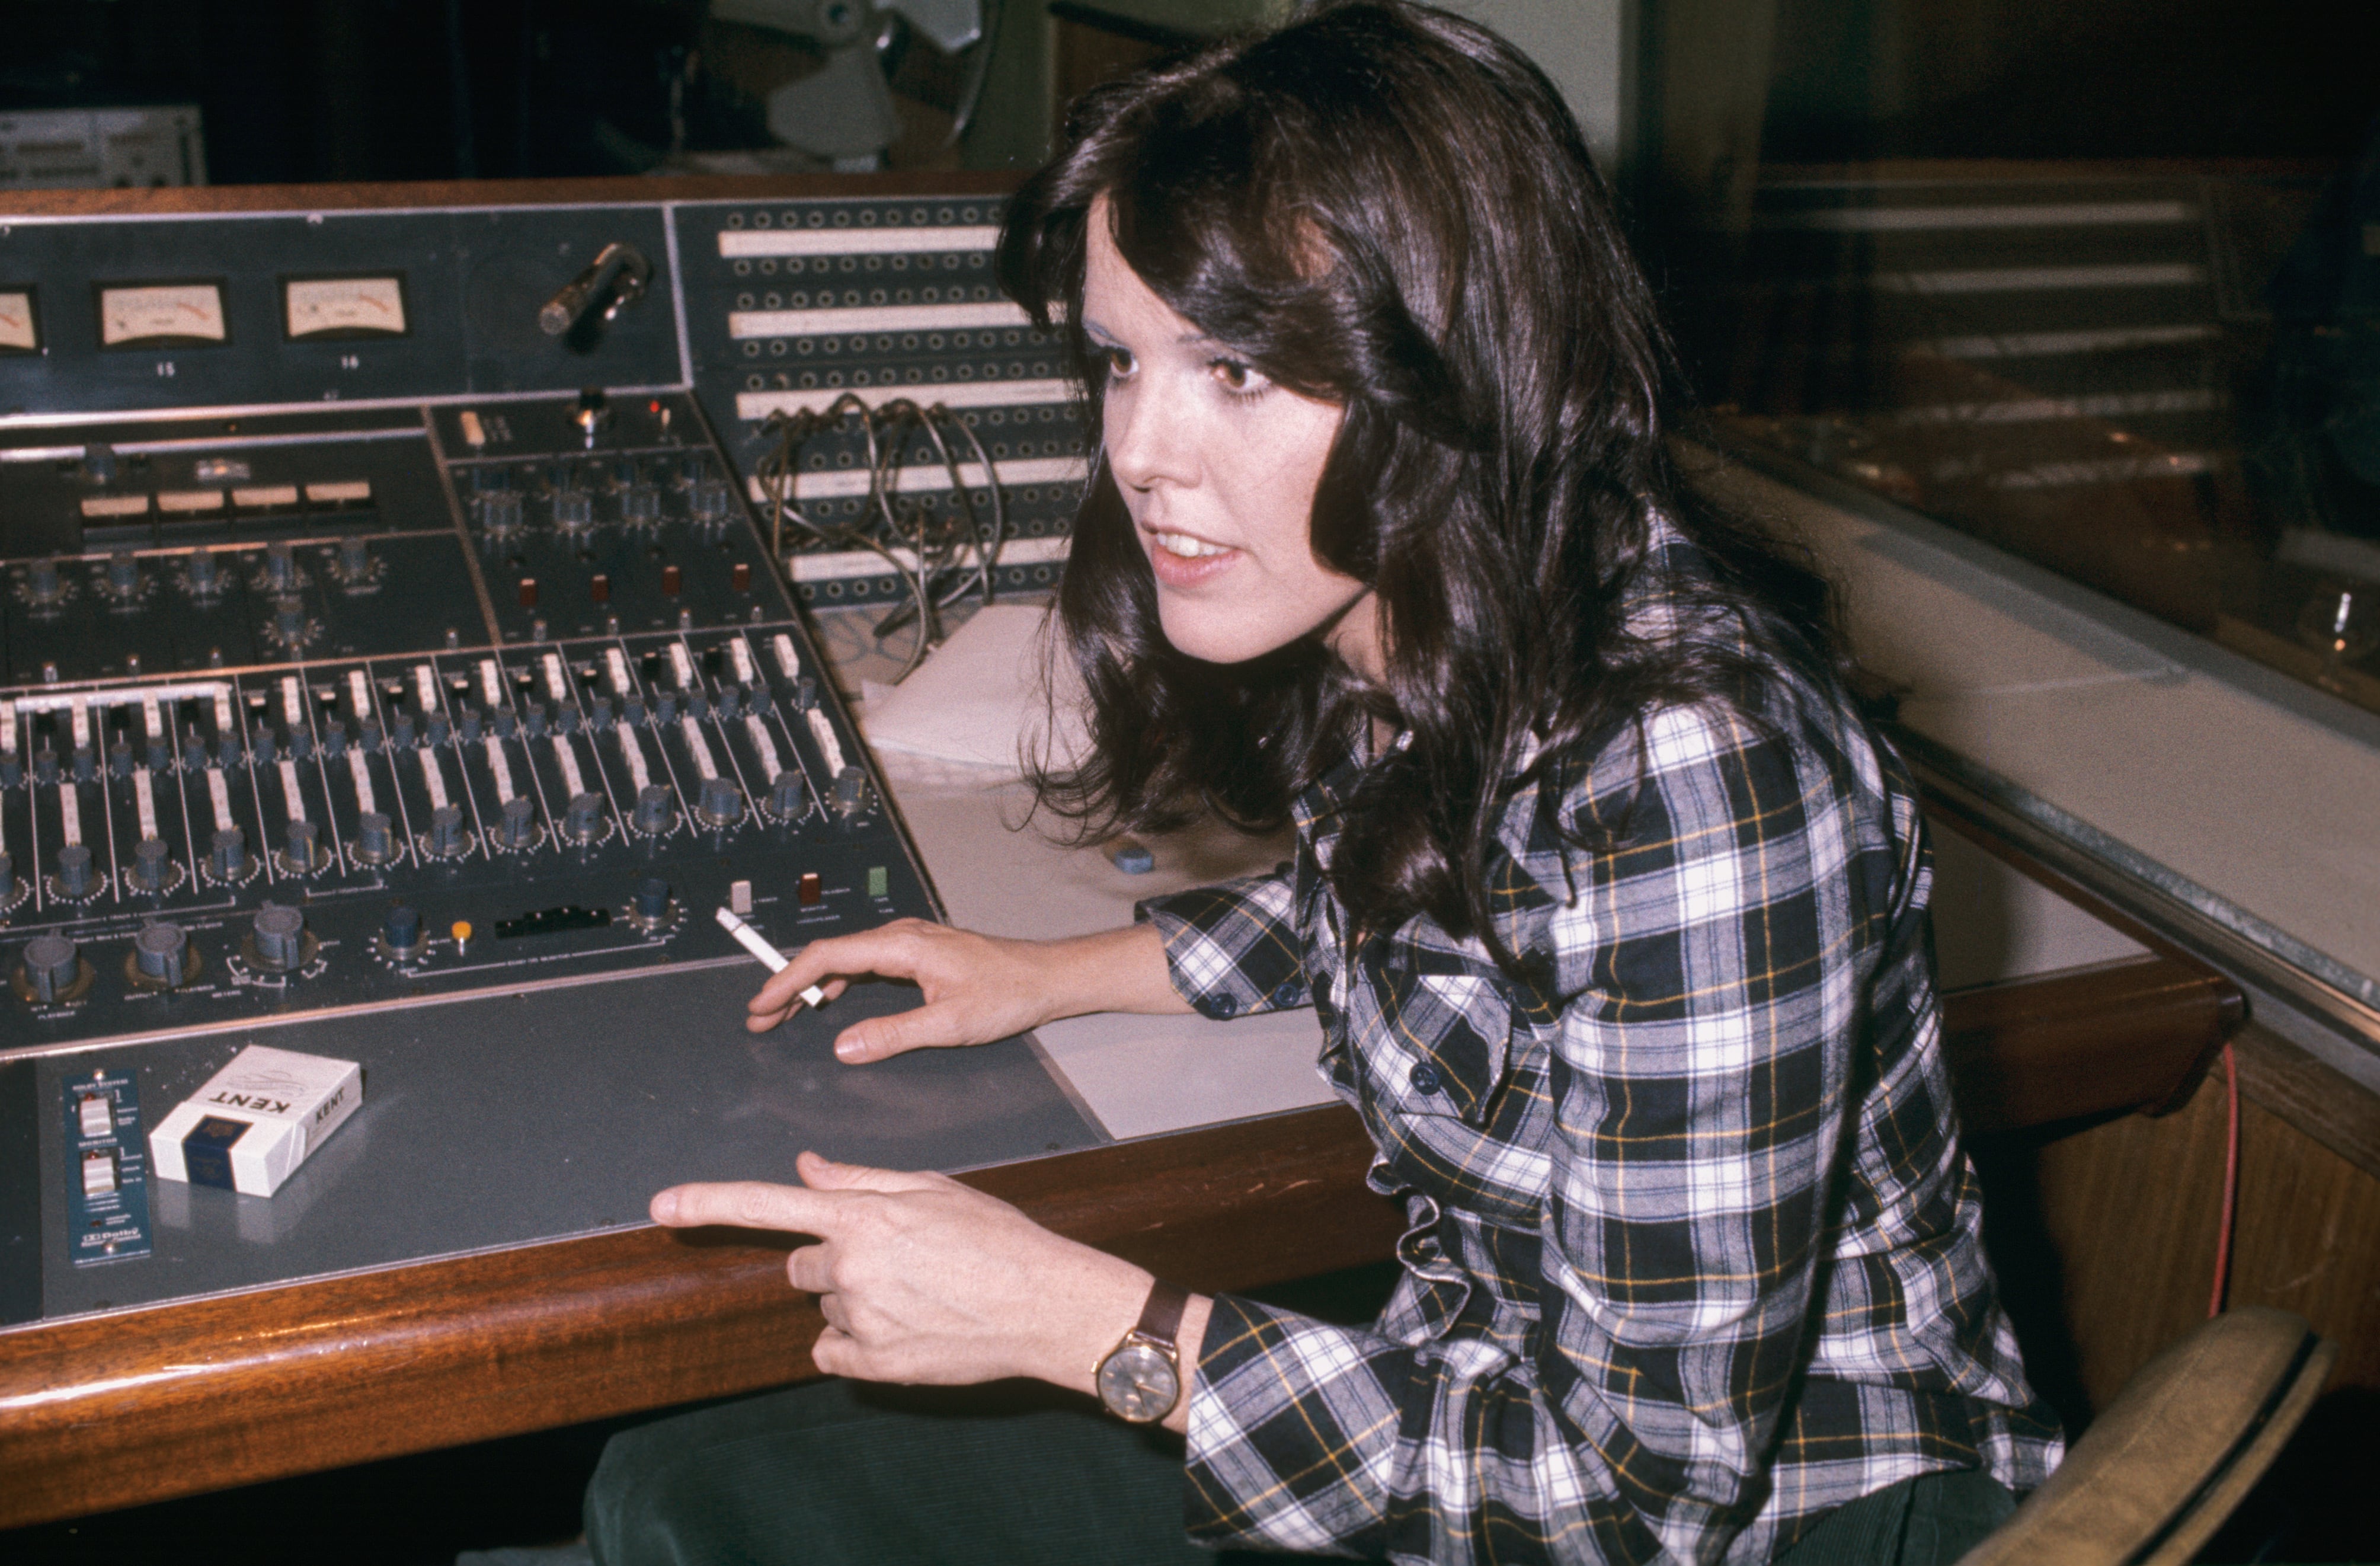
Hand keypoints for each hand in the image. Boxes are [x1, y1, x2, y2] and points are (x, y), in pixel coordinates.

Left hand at [651, 1152, 1152, 1390]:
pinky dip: (858, 1341)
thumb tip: (807, 1167)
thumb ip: (860, 1179)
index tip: (660, 1205)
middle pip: (801, 1264)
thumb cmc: (999, 1239)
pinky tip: (908, 1325)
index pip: (767, 1204)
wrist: (1047, 1305)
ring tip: (919, 1291)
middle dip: (834, 1258)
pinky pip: (835, 1350)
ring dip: (857, 1298)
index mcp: (862, 1216)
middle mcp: (851, 1268)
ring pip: (827, 1305)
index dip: (708, 1202)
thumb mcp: (932, 1189)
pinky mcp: (874, 1364)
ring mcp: (860, 1320)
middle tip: (896, 1258)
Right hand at [746, 919, 1188, 1062]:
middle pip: (829, 955)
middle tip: (759, 1019)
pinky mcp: (918, 953)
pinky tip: (830, 1002)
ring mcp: (909, 943)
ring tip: (783, 1014)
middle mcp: (901, 936)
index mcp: (902, 945)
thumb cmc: (1007, 994)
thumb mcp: (949, 1025)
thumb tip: (843, 1046)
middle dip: (789, 985)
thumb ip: (894, 1034)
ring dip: (812, 985)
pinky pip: (866, 963)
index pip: (828, 957)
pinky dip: (839, 981)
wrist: (1045, 977)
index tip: (761, 1006)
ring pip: (846, 959)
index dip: (788, 980)